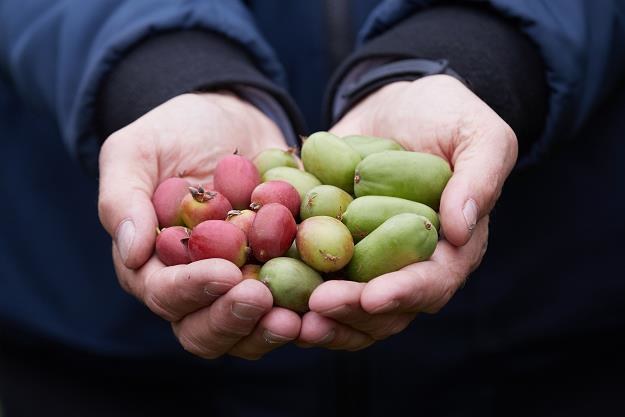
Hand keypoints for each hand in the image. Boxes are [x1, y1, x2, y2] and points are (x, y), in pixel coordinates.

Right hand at [98, 92, 300, 358]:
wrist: (232, 119)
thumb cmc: (175, 133)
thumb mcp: (137, 150)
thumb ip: (121, 197)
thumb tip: (131, 252)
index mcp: (154, 266)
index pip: (165, 294)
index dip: (192, 290)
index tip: (225, 272)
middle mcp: (195, 286)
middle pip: (204, 330)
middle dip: (231, 319)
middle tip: (262, 299)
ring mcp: (239, 286)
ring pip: (247, 332)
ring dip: (268, 330)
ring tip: (296, 318)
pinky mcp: (278, 276)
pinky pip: (291, 306)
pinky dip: (306, 311)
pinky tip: (327, 300)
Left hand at [298, 75, 516, 349]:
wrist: (395, 103)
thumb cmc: (447, 115)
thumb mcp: (479, 134)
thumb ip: (479, 178)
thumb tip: (462, 231)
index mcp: (451, 249)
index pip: (432, 282)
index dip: (404, 293)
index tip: (372, 298)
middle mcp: (408, 264)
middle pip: (383, 308)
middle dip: (350, 311)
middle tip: (316, 309)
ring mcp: (366, 259)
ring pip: (345, 304)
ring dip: (318, 316)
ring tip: (285, 318)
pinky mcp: (332, 246)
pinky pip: (311, 275)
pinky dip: (289, 287)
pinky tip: (263, 290)